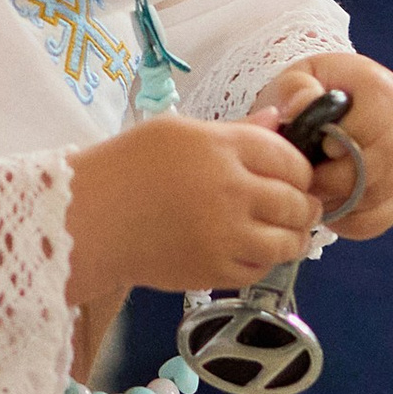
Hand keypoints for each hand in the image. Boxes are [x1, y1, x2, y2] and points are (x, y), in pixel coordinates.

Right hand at [70, 111, 317, 304]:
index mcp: (222, 148)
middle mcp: (231, 191)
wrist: (88, 219)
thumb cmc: (127, 165)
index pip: (291, 159)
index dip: (300, 169)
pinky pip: (260, 269)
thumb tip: (278, 121)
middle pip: (296, 202)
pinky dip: (263, 260)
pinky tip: (250, 248)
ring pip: (288, 242)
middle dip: (303, 205)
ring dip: (293, 237)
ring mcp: (226, 236)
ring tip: (284, 231)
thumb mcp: (179, 131)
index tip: (295, 176)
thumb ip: (235, 130)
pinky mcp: (215, 272)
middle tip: (299, 206)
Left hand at [252, 55, 392, 240]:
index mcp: (383, 89)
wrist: (323, 112)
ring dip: (339, 200)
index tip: (322, 147)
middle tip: (308, 180)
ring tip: (313, 190)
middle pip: (382, 164)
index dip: (348, 139)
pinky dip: (348, 220)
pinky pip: (380, 218)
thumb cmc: (307, 94)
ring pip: (381, 195)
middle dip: (338, 178)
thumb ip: (294, 89)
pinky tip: (327, 204)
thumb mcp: (295, 81)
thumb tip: (301, 106)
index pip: (379, 120)